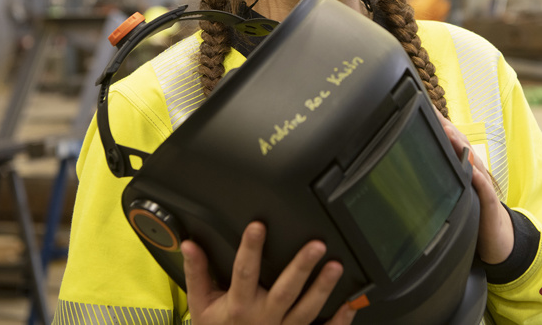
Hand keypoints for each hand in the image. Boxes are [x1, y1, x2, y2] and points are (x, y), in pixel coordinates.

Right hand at [182, 221, 357, 324]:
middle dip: (301, 268)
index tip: (258, 225)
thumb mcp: (201, 305)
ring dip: (322, 289)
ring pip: (306, 310)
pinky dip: (339, 320)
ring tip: (336, 266)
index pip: (244, 272)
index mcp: (238, 305)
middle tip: (316, 246)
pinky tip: (351, 304)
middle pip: (285, 291)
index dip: (250, 249)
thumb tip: (190, 244)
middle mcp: (263, 318)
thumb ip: (198, 273)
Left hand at [435, 109, 514, 264]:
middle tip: (433, 114)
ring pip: (472, 161)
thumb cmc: (474, 211)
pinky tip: (470, 170)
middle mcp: (474, 172)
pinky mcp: (489, 202)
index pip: (452, 143)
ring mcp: (483, 185)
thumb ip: (441, 178)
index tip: (425, 110)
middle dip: (448, 129)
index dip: (441, 126)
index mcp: (465, 168)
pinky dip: (477, 178)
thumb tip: (417, 167)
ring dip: (461, 146)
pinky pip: (484, 188)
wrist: (498, 237)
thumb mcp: (455, 192)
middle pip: (462, 145)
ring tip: (448, 132)